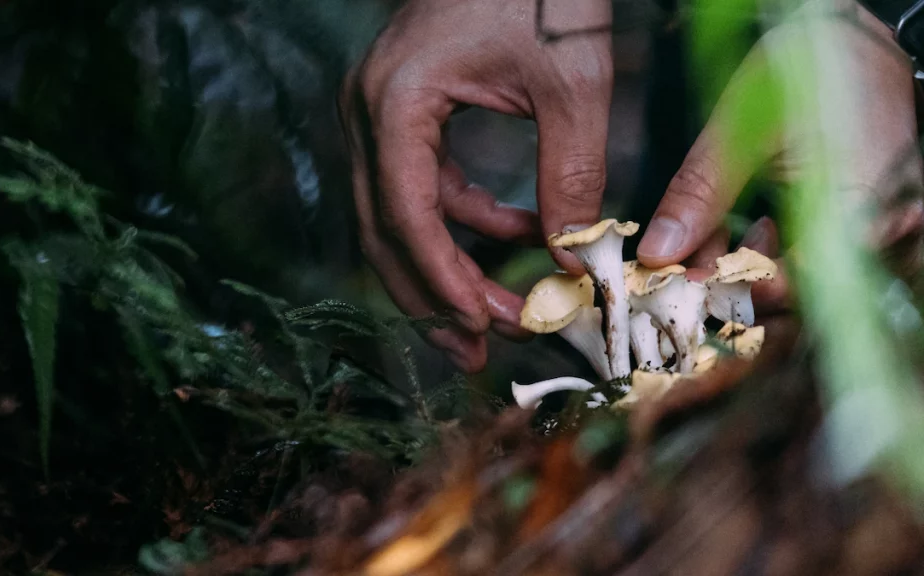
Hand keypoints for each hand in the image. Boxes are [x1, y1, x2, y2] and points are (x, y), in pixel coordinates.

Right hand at [340, 0, 613, 370]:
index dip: (443, 283)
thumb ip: (571, 177)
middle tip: (475, 353)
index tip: (485, 329)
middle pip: (385, 230)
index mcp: (395, 103)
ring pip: (398, 215)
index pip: (406, 217)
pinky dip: (466, 217)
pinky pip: (423, 183)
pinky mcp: (406, 109)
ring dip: (447, 266)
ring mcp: (380, 110)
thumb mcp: (571, 83)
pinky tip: (518, 231)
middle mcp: (369, 111)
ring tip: (498, 312)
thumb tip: (574, 264)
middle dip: (430, 296)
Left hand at [637, 5, 923, 315]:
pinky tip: (739, 234)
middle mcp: (876, 234)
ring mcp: (870, 235)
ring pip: (799, 289)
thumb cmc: (809, 66)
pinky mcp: (855, 229)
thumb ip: (701, 196)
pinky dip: (764, 259)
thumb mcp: (742, 128)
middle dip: (733, 302)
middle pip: (800, 305)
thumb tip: (656, 254)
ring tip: (711, 244)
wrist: (852, 38)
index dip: (732, 295)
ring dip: (743, 279)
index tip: (683, 284)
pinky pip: (807, 266)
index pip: (795, 290)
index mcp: (858, 211)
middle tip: (683, 282)